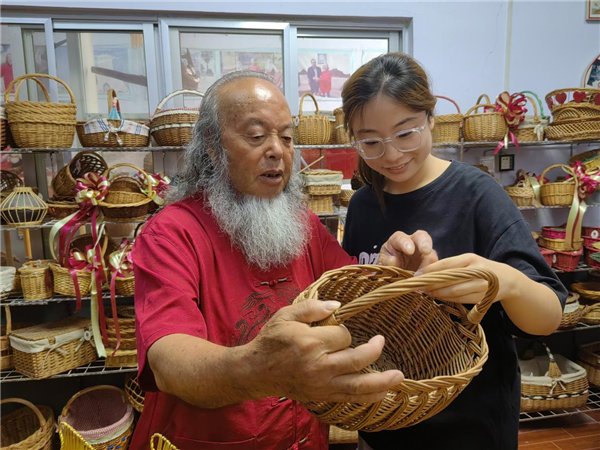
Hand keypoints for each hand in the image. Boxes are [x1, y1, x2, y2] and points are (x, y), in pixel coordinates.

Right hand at [248, 299, 403, 403]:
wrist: (256, 370)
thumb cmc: (271, 340)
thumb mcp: (286, 315)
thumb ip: (312, 307)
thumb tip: (338, 306)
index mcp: (310, 342)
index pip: (342, 335)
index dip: (342, 329)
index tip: (333, 328)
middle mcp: (319, 366)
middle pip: (357, 359)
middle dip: (373, 349)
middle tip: (381, 340)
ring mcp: (321, 384)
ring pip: (358, 385)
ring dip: (382, 382)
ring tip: (399, 376)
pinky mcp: (321, 396)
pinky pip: (350, 399)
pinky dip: (368, 397)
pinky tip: (382, 392)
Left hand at [378, 230, 437, 270]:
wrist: (393, 276)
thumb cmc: (387, 266)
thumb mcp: (383, 265)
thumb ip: (387, 262)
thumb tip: (394, 261)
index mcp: (396, 241)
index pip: (400, 238)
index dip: (406, 243)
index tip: (409, 251)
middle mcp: (412, 243)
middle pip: (421, 237)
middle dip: (425, 243)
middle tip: (426, 251)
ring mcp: (423, 253)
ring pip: (431, 254)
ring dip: (430, 263)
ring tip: (423, 275)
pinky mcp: (430, 264)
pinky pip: (436, 267)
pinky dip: (433, 273)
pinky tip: (428, 279)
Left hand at [415, 253, 513, 303]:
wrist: (507, 279)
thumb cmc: (480, 268)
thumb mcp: (468, 261)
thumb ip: (451, 266)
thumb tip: (426, 272)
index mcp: (470, 259)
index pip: (446, 264)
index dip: (430, 270)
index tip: (416, 275)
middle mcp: (476, 271)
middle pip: (449, 279)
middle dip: (431, 284)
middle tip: (417, 286)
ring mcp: (480, 285)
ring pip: (454, 291)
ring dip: (437, 293)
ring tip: (425, 292)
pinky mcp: (481, 297)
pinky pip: (460, 299)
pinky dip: (447, 299)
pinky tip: (438, 297)